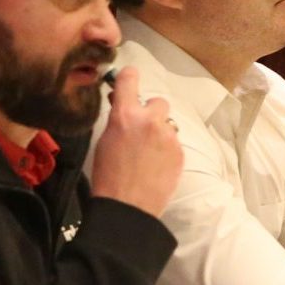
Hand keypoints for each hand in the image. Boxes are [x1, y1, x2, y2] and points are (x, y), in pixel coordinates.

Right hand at [89, 64, 183, 216]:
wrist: (128, 207)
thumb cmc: (108, 175)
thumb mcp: (104, 140)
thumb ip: (117, 118)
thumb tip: (121, 103)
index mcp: (125, 114)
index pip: (130, 78)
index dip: (129, 78)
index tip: (129, 81)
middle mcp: (150, 120)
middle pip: (158, 101)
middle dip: (150, 112)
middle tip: (141, 129)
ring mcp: (169, 136)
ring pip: (168, 123)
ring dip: (160, 131)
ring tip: (149, 152)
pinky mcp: (180, 152)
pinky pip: (174, 142)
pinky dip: (167, 149)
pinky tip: (157, 165)